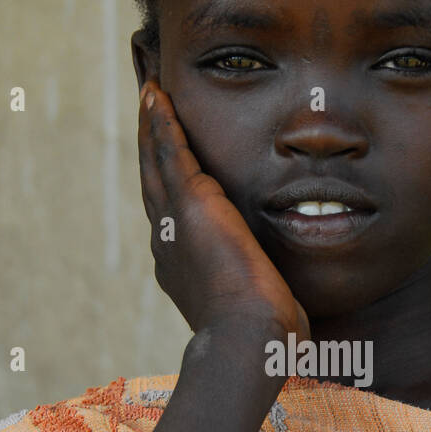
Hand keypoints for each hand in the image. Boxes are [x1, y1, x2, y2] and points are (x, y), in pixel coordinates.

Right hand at [138, 78, 309, 340]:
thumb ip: (262, 298)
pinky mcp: (191, 203)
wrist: (248, 339)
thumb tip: (283, 314)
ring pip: (155, 161)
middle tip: (146, 111)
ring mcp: (174, 221)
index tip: (166, 163)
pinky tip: (157, 96)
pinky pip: (170, 151)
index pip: (171, 216)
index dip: (167, 186)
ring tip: (148, 92)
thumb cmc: (261, 339)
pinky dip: (162, 122)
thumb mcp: (259, 312)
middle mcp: (167, 242)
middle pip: (153, 181)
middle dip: (149, 145)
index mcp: (181, 267)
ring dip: (150, 124)